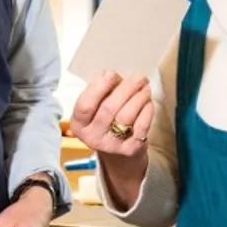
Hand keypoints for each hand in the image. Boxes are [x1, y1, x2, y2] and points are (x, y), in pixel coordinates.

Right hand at [70, 70, 155, 205]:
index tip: (111, 73)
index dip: (98, 87)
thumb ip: (100, 92)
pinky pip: (141, 126)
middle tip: (138, 77)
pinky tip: (147, 101)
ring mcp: (111, 145)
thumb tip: (114, 75)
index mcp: (79, 124)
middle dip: (126, 88)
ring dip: (138, 97)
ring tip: (145, 87)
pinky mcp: (130, 149)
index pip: (85, 105)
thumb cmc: (105, 120)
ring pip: (126, 115)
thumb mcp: (95, 107)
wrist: (118, 153)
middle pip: (109, 108)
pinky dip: (146, 110)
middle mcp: (92, 137)